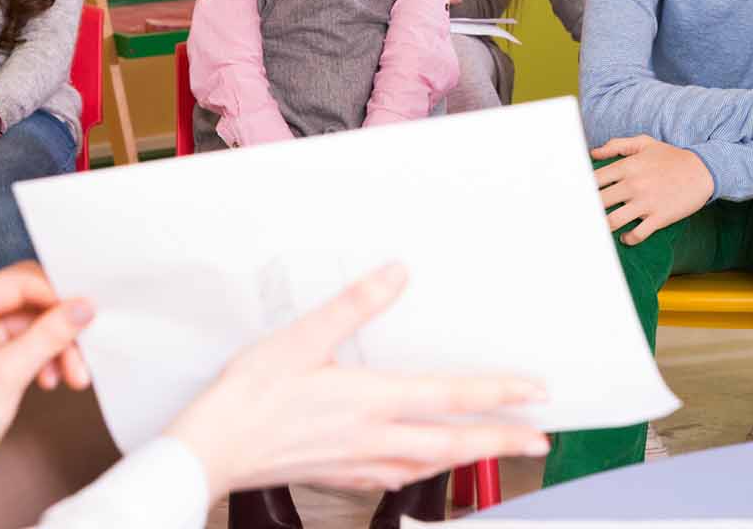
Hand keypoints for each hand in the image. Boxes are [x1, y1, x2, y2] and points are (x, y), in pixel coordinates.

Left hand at [0, 262, 95, 497]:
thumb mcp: (5, 376)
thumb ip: (47, 337)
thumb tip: (82, 307)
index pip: (19, 283)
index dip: (56, 297)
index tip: (85, 314)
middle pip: (32, 303)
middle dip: (61, 328)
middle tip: (84, 350)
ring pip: (37, 325)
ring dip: (60, 349)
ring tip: (74, 377)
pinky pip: (33, 344)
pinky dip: (49, 360)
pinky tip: (54, 380)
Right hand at [165, 263, 549, 495]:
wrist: (212, 450)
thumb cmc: (251, 396)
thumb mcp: (302, 338)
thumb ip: (354, 306)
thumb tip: (395, 274)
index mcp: (372, 400)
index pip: (453, 397)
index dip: (500, 394)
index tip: (535, 392)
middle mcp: (375, 438)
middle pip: (455, 444)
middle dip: (503, 440)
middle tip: (539, 439)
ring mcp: (359, 464)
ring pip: (430, 466)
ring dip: (468, 458)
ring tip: (492, 449)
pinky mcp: (339, 477)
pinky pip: (395, 479)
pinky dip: (421, 472)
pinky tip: (418, 466)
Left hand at [590, 136, 713, 244]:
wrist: (704, 170)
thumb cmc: (672, 156)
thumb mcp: (645, 143)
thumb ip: (617, 145)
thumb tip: (593, 153)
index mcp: (627, 166)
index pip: (593, 180)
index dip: (580, 190)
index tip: (574, 197)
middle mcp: (633, 184)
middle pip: (598, 202)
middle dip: (586, 211)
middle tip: (580, 218)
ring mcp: (646, 202)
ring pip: (613, 221)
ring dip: (603, 228)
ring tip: (599, 230)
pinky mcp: (659, 217)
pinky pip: (637, 234)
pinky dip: (627, 239)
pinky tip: (625, 237)